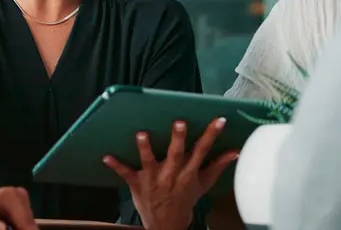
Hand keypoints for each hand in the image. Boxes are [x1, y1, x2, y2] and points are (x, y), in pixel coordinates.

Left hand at [0, 187, 37, 229]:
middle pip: (30, 227)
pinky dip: (18, 228)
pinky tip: (5, 228)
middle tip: (0, 229)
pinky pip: (25, 223)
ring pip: (29, 226)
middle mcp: (20, 195)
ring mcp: (22, 199)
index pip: (26, 226)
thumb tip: (4, 229)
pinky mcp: (21, 204)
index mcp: (10, 198)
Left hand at [104, 118, 238, 229]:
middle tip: (180, 122)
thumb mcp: (203, 184)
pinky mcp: (138, 184)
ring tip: (141, 134)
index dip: (211, 135)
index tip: (218, 120)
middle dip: (178, 139)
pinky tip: (106, 156)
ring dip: (145, 148)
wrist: (168, 224)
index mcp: (189, 173)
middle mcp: (171, 175)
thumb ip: (217, 166)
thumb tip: (234, 152)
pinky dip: (116, 166)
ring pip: (149, 161)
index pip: (202, 151)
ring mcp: (153, 179)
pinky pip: (126, 173)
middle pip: (176, 154)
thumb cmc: (185, 200)